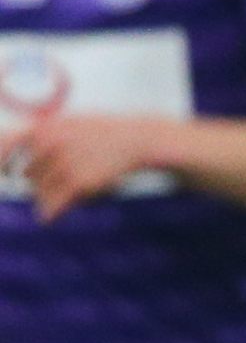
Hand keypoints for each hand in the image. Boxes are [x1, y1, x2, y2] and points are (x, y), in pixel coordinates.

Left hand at [5, 112, 163, 220]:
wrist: (135, 140)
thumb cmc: (104, 132)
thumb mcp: (69, 124)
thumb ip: (44, 135)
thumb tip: (18, 157)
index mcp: (43, 127)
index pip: (6, 145)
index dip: (1, 162)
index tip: (3, 174)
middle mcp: (49, 144)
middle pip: (28, 174)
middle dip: (37, 183)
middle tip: (52, 189)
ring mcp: (63, 163)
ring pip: (41, 190)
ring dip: (48, 197)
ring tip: (66, 194)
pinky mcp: (78, 182)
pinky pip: (54, 203)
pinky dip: (49, 213)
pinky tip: (46, 219)